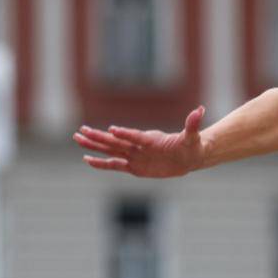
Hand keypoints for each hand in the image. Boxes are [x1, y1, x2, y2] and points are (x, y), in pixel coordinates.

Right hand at [73, 105, 205, 177]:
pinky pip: (115, 165)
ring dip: (94, 145)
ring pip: (111, 150)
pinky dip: (101, 164)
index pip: (136, 136)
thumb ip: (192, 125)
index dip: (125, 134)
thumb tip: (200, 110)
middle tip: (81, 130)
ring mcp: (135, 155)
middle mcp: (140, 145)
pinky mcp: (134, 166)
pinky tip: (87, 160)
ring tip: (77, 138)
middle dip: (99, 137)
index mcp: (152, 139)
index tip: (112, 129)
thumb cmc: (192, 145)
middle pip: (116, 141)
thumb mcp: (193, 137)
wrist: (189, 156)